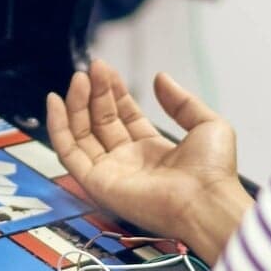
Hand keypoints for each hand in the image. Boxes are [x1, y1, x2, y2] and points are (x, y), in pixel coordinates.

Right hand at [46, 60, 251, 263]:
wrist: (206, 201)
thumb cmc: (213, 173)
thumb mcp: (207, 124)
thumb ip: (181, 101)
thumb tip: (160, 78)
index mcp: (153, 150)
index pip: (123, 116)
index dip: (113, 92)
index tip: (105, 70)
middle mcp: (128, 161)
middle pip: (101, 121)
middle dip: (95, 93)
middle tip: (93, 68)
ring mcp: (110, 172)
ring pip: (82, 134)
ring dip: (76, 105)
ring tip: (79, 79)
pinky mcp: (96, 182)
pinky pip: (68, 152)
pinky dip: (58, 127)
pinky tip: (56, 102)